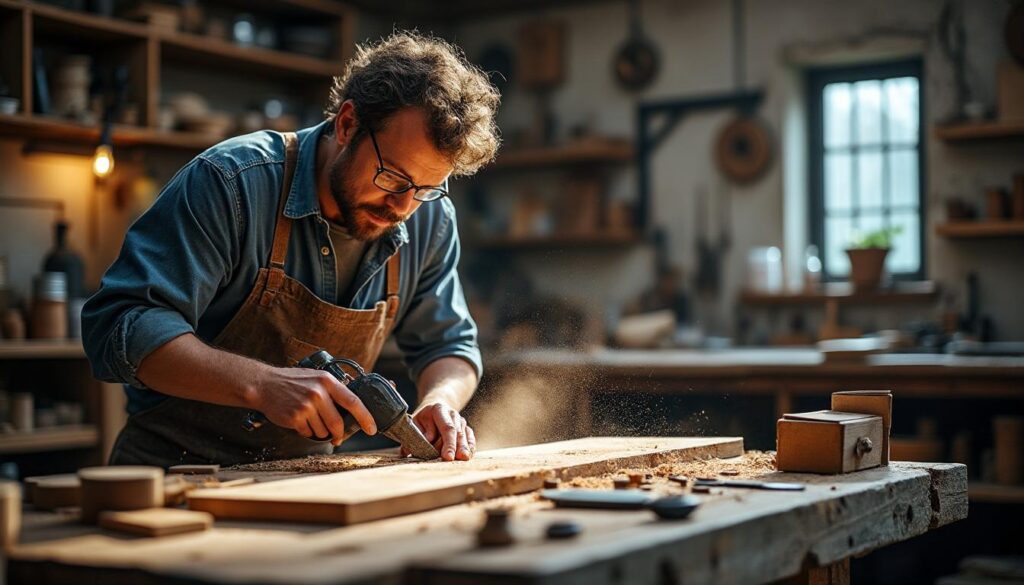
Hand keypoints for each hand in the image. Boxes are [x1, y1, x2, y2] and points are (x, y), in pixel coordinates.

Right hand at [253, 365, 376, 444]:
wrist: (264, 385)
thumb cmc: (292, 382)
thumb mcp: (316, 378)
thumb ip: (333, 390)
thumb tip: (354, 407)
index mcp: (327, 381)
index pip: (354, 401)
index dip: (365, 417)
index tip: (372, 428)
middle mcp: (318, 393)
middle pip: (338, 423)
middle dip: (339, 434)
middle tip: (338, 438)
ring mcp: (306, 406)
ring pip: (323, 430)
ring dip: (319, 431)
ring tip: (309, 419)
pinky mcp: (295, 417)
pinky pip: (308, 433)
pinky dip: (306, 431)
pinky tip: (299, 420)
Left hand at [407, 401, 475, 460]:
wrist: (434, 408)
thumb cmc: (422, 421)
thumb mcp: (414, 423)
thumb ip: (415, 435)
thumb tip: (416, 447)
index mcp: (439, 409)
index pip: (447, 427)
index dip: (448, 443)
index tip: (447, 456)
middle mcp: (453, 414)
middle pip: (457, 433)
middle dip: (456, 447)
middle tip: (454, 460)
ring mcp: (461, 421)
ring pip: (465, 436)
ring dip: (464, 448)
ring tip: (464, 458)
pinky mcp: (466, 429)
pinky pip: (470, 439)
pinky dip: (470, 447)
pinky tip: (468, 455)